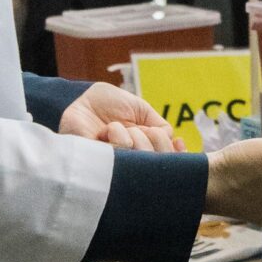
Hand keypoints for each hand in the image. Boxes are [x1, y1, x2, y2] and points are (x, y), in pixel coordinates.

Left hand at [59, 83, 180, 152]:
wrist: (84, 97)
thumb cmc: (112, 104)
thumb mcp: (142, 111)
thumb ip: (160, 127)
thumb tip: (172, 142)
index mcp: (145, 151)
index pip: (167, 163)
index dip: (176, 157)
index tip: (177, 144)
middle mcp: (132, 161)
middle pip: (158, 162)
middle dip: (154, 140)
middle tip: (138, 129)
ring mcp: (115, 164)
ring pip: (140, 159)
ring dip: (132, 137)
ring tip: (115, 127)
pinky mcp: (96, 163)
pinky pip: (117, 157)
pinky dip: (117, 138)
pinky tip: (106, 132)